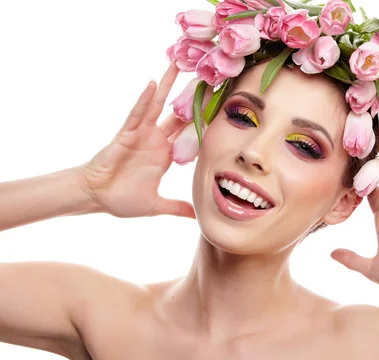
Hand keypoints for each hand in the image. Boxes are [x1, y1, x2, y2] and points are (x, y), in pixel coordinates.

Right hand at [77, 62, 194, 218]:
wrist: (96, 199)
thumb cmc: (122, 199)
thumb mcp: (156, 206)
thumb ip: (177, 208)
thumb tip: (196, 216)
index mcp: (166, 155)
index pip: (189, 134)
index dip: (203, 120)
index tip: (221, 106)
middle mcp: (156, 140)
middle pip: (177, 113)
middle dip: (191, 96)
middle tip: (208, 76)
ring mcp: (141, 135)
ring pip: (156, 105)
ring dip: (167, 86)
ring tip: (178, 64)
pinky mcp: (125, 135)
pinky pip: (136, 114)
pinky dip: (144, 100)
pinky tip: (153, 84)